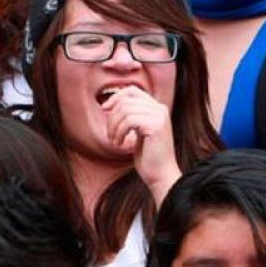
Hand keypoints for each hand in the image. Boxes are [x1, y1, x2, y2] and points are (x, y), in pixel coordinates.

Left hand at [102, 85, 180, 200]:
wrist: (161, 176)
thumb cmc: (148, 158)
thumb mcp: (138, 132)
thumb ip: (131, 117)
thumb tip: (110, 105)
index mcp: (157, 108)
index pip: (132, 90)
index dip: (116, 97)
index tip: (104, 109)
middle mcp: (160, 109)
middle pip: (126, 100)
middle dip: (112, 117)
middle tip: (110, 135)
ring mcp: (159, 116)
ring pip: (125, 110)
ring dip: (114, 127)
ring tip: (114, 141)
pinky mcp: (155, 126)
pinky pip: (128, 120)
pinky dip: (119, 132)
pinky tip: (120, 145)